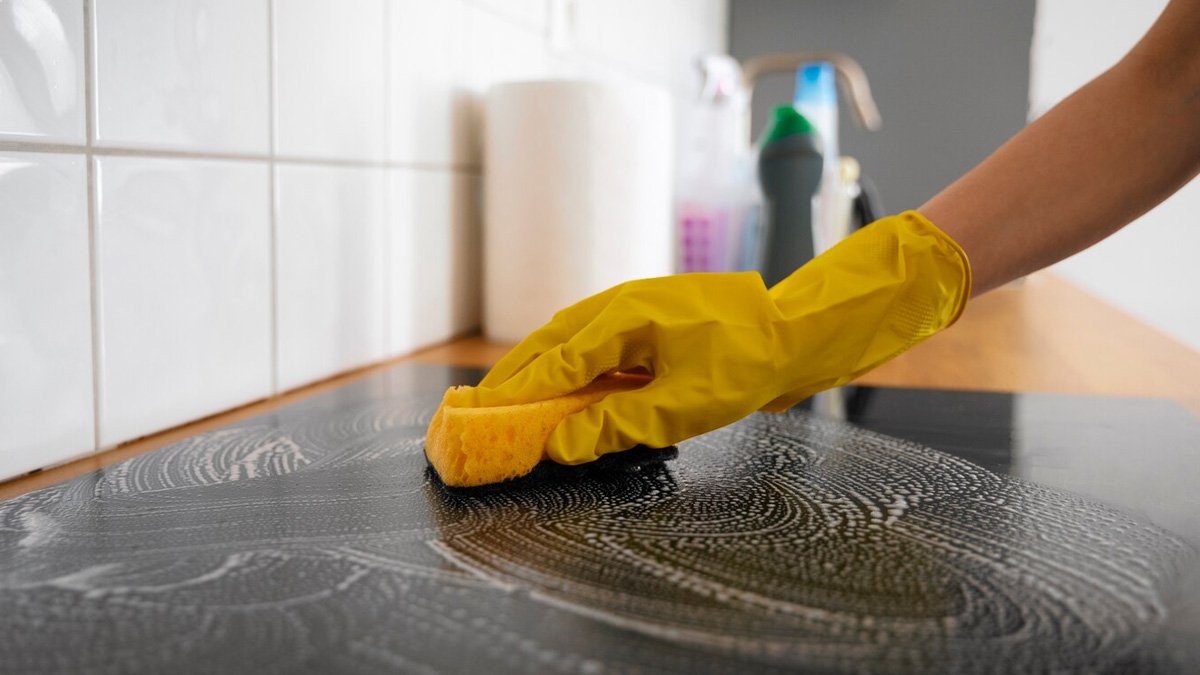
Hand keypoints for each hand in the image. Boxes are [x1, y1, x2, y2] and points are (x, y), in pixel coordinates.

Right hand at [471, 211, 971, 464]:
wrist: (798, 332)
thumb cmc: (748, 362)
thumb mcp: (684, 405)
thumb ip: (618, 424)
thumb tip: (561, 444)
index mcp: (624, 315)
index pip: (556, 359)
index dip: (517, 391)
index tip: (484, 415)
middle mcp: (622, 305)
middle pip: (552, 340)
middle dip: (515, 374)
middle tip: (480, 407)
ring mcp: (637, 310)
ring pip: (572, 339)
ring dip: (540, 368)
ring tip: (510, 398)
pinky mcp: (651, 324)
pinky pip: (597, 344)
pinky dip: (571, 366)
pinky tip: (566, 387)